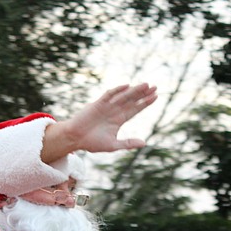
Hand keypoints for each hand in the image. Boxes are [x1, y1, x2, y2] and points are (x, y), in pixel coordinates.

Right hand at [42, 83, 157, 161]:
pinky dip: (117, 90)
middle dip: (143, 94)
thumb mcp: (113, 145)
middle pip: (132, 100)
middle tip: (155, 87)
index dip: (145, 103)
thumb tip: (144, 143)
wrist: (75, 139)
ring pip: (123, 96)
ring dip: (134, 90)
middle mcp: (114, 111)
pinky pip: (109, 95)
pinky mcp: (98, 104)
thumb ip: (128, 143)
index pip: (135, 109)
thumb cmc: (92, 143)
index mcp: (119, 120)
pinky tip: (127, 86)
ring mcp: (106, 106)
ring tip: (146, 85)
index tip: (156, 97)